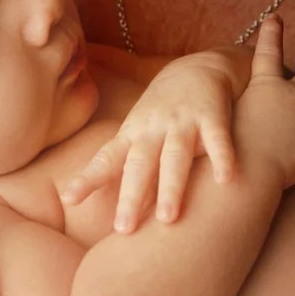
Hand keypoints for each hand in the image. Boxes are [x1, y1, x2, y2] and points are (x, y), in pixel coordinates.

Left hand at [61, 46, 246, 232]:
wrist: (199, 66)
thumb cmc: (163, 110)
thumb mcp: (139, 131)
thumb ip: (128, 166)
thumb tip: (112, 210)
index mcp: (133, 134)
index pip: (107, 159)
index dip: (88, 179)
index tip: (69, 199)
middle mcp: (154, 128)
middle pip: (140, 164)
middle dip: (131, 196)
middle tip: (123, 229)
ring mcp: (183, 121)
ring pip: (175, 156)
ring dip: (171, 186)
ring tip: (168, 219)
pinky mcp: (212, 116)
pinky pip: (217, 139)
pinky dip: (222, 158)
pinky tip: (225, 179)